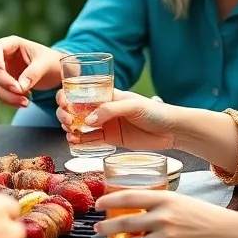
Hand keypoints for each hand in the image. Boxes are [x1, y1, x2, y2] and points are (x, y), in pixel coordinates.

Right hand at [0, 36, 62, 107]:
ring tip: (26, 102)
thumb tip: (20, 88)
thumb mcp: (45, 63)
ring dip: (8, 96)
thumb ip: (33, 73)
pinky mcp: (7, 86)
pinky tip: (25, 102)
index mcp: (13, 45)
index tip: (1, 68)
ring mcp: (5, 73)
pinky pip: (2, 96)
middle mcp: (5, 58)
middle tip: (20, 91)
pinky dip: (11, 101)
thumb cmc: (52, 61)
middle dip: (6, 84)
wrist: (57, 73)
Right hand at [56, 88, 177, 150]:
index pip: (83, 93)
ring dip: (71, 129)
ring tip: (70, 134)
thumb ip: (111, 110)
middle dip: (66, 115)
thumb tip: (89, 120)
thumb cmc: (155, 112)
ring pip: (81, 126)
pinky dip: (80, 142)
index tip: (65, 105)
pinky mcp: (111, 139)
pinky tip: (74, 143)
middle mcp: (104, 109)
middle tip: (67, 122)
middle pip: (77, 110)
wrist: (171, 130)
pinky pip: (91, 140)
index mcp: (108, 96)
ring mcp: (106, 124)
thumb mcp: (133, 106)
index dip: (69, 97)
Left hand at [94, 190, 237, 237]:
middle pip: (125, 223)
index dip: (109, 200)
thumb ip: (160, 204)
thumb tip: (137, 208)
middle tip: (98, 229)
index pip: (129, 197)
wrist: (230, 235)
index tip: (98, 204)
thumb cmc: (207, 217)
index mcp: (165, 199)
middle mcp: (164, 217)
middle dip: (107, 228)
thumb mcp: (182, 201)